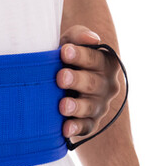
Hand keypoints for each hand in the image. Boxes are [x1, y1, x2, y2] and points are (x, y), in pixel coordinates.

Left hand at [57, 26, 120, 140]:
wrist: (58, 80)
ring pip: (89, 107)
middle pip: (92, 83)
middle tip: (60, 77)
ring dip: (76, 106)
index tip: (64, 51)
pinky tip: (65, 129)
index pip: (95, 59)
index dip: (80, 55)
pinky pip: (85, 127)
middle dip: (76, 80)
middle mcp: (106, 85)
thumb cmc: (65, 58)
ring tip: (63, 105)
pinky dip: (76, 128)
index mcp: (105, 63)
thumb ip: (78, 36)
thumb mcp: (69, 42)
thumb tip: (92, 39)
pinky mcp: (90, 123)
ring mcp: (99, 105)